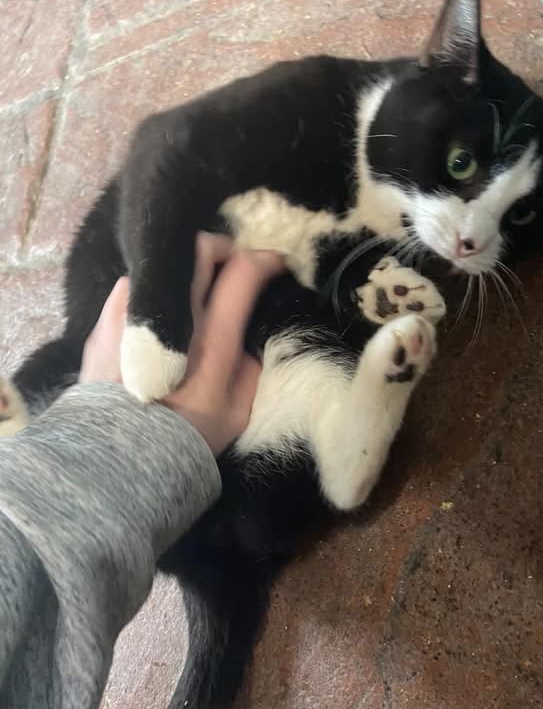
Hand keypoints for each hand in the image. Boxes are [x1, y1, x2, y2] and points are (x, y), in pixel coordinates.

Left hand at [79, 234, 284, 454]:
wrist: (120, 459)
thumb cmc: (187, 439)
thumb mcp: (238, 411)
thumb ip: (250, 366)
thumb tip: (248, 335)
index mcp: (211, 339)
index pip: (242, 273)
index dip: (264, 260)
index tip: (272, 263)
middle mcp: (172, 318)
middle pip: (199, 248)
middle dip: (221, 249)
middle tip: (229, 267)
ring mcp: (132, 314)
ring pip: (163, 263)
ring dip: (183, 269)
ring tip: (190, 292)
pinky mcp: (105, 322)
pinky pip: (132, 287)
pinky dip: (152, 291)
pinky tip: (157, 313)